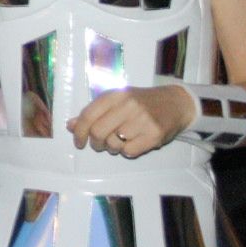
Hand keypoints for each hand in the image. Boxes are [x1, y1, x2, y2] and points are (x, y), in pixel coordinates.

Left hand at [68, 85, 193, 156]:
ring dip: (112, 147)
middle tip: (100, 144)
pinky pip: (129, 152)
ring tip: (120, 141)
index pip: (88, 115)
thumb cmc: (141, 102)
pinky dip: (126, 152)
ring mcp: (142, 120)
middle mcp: (128, 105)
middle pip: (98, 132)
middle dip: (95, 143)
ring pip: (113, 144)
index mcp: (116, 95)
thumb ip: (94, 112)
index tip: (79, 142)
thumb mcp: (117, 100)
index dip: (79, 132)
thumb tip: (70, 125)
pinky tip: (132, 143)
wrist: (176, 103)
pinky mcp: (154, 135)